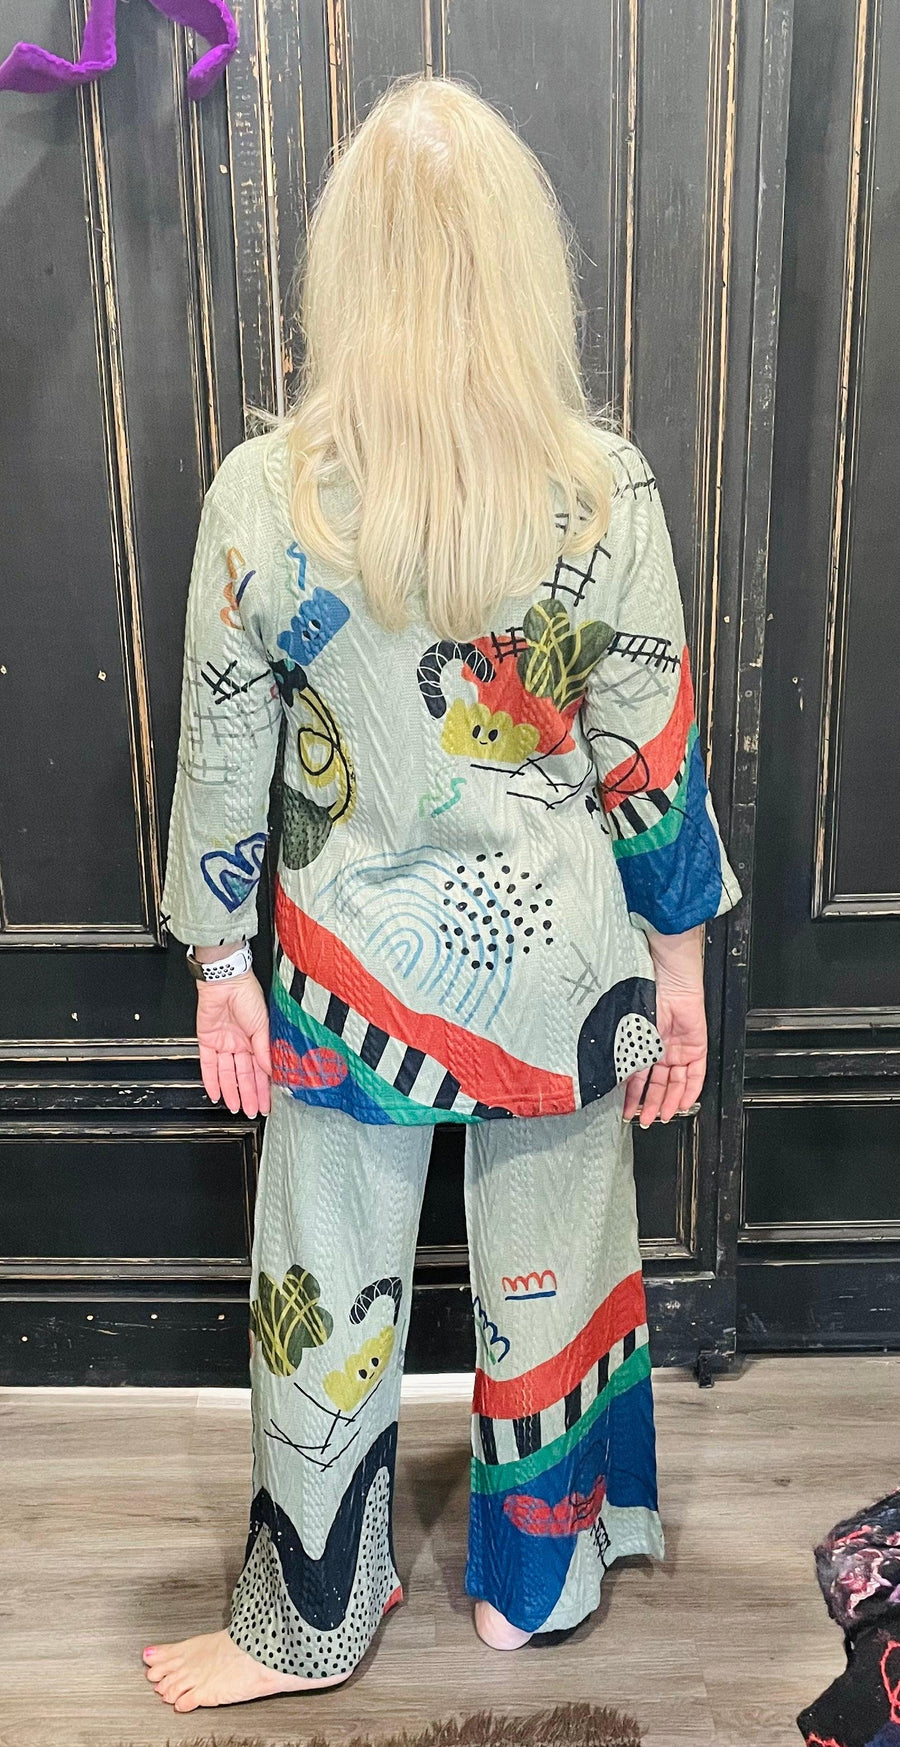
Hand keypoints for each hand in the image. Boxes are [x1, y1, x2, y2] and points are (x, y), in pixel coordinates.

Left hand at [195, 972, 271, 1117]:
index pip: (260, 1070)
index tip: (267, 1103)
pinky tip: (215, 1093)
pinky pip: (208, 1065)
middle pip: (244, 1075)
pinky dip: (211, 1080)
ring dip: (231, 1092)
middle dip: (248, 1095)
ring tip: (235, 1108)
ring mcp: (224, 1043)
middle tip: (252, 1111)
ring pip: (227, 1074)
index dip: (263, 1088)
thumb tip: (271, 1070)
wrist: (226, 981)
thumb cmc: (247, 994)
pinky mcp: (207, 1041)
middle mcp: (240, 1043)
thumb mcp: (263, 1025)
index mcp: (256, 1040)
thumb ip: (265, 1050)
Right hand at [623, 984, 706, 1125]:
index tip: (628, 1112)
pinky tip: (682, 1103)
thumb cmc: (641, 993)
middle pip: (659, 1083)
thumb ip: (624, 1057)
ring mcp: (678, 1048)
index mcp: (642, 1044)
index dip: (634, 1097)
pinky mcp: (696, 1046)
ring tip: (661, 1117)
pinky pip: (696, 1074)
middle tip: (646, 1120)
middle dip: (652, 1104)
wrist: (665, 977)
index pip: (639, 1077)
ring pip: (676, 1082)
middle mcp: (660, 1048)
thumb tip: (613, 1080)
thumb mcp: (627, 1032)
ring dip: (669, 1101)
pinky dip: (690, 1090)